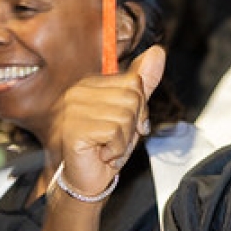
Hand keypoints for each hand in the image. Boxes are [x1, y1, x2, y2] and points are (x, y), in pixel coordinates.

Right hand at [52, 46, 165, 198]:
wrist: (88, 179)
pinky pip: (114, 132)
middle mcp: (77, 92)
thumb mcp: (132, 112)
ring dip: (124, 138)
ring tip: (107, 146)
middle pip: (132, 97)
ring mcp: (72, 110)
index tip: (127, 124)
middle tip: (115, 138)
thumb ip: (144, 82)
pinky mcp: (73, 129)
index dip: (139, 108)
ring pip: (125, 115)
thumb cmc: (107, 146)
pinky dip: (116, 148)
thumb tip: (158, 51)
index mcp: (90, 83)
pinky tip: (101, 153)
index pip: (134, 82)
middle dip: (133, 123)